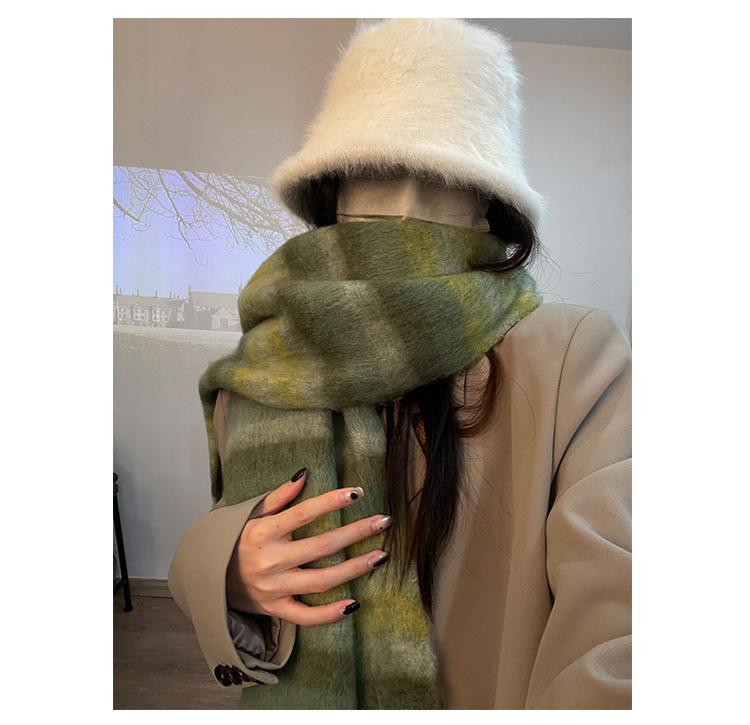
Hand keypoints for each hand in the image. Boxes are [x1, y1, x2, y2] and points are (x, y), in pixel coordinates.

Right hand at [226, 468, 391, 625]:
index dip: (331, 502)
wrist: (212, 578)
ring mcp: (274, 588)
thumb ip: (279, 496)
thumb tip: (304, 474)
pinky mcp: (276, 609)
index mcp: (263, 532)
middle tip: (383, 522)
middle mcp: (270, 561)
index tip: (357, 493)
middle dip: (356, 533)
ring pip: (321, 581)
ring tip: (381, 556)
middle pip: (321, 547)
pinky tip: (355, 603)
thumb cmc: (239, 540)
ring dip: (354, 569)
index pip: (303, 513)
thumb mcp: (252, 513)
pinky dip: (330, 614)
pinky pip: (306, 617)